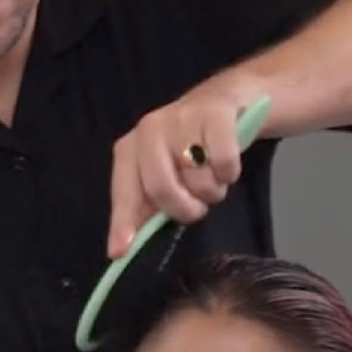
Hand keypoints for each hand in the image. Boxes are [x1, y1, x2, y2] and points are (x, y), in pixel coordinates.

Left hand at [106, 86, 247, 257]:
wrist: (226, 100)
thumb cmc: (189, 146)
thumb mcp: (163, 173)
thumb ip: (144, 206)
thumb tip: (122, 249)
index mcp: (131, 148)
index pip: (124, 191)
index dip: (123, 222)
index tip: (121, 251)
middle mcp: (150, 130)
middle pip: (161, 188)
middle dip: (185, 208)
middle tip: (198, 207)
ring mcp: (181, 118)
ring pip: (198, 179)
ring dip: (213, 189)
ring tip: (213, 175)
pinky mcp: (214, 113)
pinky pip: (224, 162)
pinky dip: (230, 172)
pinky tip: (227, 164)